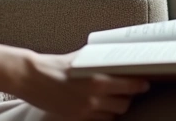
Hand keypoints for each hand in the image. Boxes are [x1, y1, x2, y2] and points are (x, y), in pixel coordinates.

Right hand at [9, 51, 149, 120]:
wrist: (31, 77)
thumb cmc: (55, 65)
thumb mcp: (80, 59)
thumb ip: (98, 63)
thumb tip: (117, 60)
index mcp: (97, 78)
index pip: (129, 86)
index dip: (139, 85)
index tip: (144, 83)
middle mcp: (94, 96)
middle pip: (124, 104)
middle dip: (127, 98)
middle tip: (126, 91)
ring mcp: (85, 110)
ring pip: (113, 115)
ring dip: (114, 108)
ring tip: (111, 99)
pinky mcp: (76, 118)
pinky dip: (101, 115)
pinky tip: (98, 107)